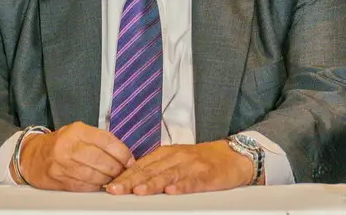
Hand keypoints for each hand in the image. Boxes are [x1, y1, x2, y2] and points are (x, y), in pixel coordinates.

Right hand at [16, 122, 134, 190]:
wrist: (32, 156)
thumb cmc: (61, 144)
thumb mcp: (79, 133)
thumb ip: (100, 140)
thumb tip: (124, 155)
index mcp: (77, 131)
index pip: (106, 141)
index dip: (122, 152)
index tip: (130, 160)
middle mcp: (68, 146)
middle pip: (101, 160)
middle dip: (117, 169)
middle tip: (123, 172)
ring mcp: (62, 164)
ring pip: (93, 175)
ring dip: (107, 179)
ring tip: (112, 178)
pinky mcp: (58, 179)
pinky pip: (83, 186)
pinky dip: (95, 186)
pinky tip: (99, 184)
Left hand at [105, 141, 253, 194]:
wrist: (235, 156)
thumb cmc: (204, 160)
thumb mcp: (178, 159)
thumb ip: (157, 167)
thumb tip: (131, 179)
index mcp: (168, 153)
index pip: (142, 164)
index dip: (125, 175)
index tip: (110, 185)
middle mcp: (178, 157)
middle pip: (151, 170)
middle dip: (131, 180)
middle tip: (115, 190)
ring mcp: (192, 165)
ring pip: (169, 175)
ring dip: (152, 183)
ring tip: (138, 191)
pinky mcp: (207, 174)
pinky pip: (192, 181)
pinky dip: (182, 186)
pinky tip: (172, 191)